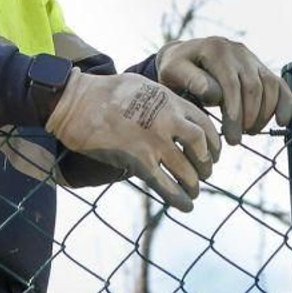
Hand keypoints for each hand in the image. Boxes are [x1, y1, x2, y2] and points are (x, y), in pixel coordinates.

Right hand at [44, 72, 220, 211]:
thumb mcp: (144, 86)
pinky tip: (186, 206)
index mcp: (170, 101)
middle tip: (205, 173)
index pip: (205, 124)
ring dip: (193, 184)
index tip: (213, 153)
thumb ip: (163, 101)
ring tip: (194, 191)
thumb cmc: (106, 91)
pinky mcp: (138, 161)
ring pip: (187, 170)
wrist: (77, 102)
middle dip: (206, 163)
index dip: (214, 142)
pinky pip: (165, 185)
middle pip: (201, 147)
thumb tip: (172, 113)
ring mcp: (154, 142)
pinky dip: (178, 198)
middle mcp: (168, 121)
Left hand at [157, 37, 291, 144]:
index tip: (230, 137)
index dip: (234, 113)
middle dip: (248, 117)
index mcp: (216, 50)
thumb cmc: (176, 69)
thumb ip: (191, 80)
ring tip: (249, 132)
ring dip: (264, 113)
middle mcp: (237, 50)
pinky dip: (285, 103)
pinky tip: (282, 121)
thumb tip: (214, 93)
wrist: (185, 55)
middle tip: (237, 139)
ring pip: (269, 86)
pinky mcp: (260, 67)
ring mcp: (251, 58)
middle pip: (253, 86)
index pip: (231, 84)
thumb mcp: (172, 72)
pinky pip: (279, 84)